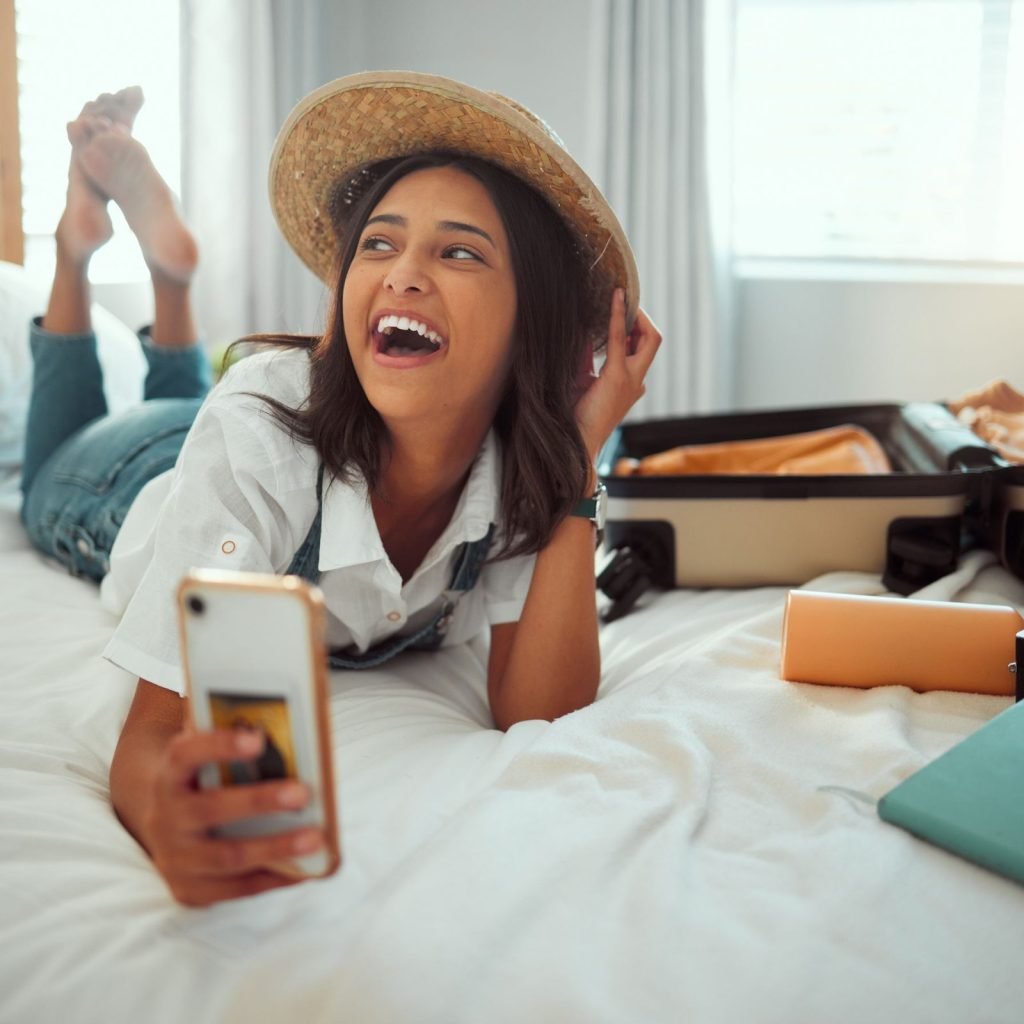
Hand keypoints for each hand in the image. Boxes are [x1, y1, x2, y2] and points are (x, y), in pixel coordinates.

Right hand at [139, 728, 323, 906]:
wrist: (165, 830)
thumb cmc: (204, 785)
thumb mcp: (207, 763)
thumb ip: (236, 748)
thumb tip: (290, 741)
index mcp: (170, 776)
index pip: (185, 755)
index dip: (219, 746)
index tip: (257, 740)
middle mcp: (166, 817)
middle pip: (211, 808)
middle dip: (259, 802)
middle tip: (303, 793)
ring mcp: (175, 858)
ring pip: (228, 856)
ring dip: (276, 848)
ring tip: (316, 838)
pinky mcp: (190, 890)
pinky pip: (237, 888)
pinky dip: (276, 878)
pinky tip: (307, 869)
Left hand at [574, 289, 661, 460]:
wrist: (578, 442)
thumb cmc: (577, 416)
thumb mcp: (582, 380)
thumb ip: (585, 358)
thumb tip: (582, 333)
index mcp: (631, 384)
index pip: (640, 349)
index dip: (634, 328)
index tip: (622, 308)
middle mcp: (637, 380)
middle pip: (652, 341)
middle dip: (643, 319)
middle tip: (626, 302)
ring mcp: (632, 379)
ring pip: (649, 339)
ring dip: (636, 316)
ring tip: (619, 297)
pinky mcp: (618, 377)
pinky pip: (621, 339)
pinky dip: (618, 316)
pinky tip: (615, 298)